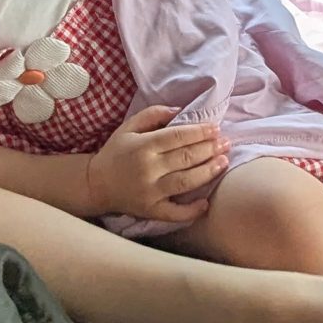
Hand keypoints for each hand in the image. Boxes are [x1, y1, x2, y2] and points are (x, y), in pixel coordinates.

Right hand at [86, 105, 228, 221]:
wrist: (95, 184)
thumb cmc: (116, 152)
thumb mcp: (129, 127)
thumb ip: (153, 114)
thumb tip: (180, 109)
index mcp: (143, 146)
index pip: (178, 136)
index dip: (200, 132)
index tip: (216, 129)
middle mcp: (148, 169)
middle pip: (186, 157)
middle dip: (210, 149)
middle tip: (226, 143)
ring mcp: (150, 191)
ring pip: (186, 181)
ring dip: (208, 172)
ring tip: (224, 162)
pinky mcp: (151, 210)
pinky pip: (175, 213)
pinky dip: (192, 210)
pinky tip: (205, 203)